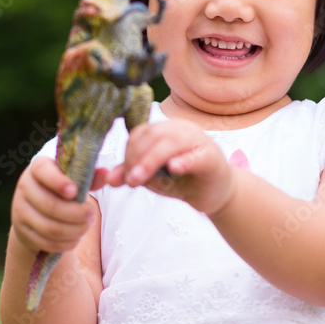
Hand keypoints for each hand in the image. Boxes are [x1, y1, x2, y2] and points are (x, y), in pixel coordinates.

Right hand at [11, 156, 106, 253]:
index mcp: (37, 167)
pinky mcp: (22, 232)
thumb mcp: (76, 178)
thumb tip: (105, 174)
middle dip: (75, 213)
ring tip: (87, 226)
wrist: (38, 210)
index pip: (42, 171)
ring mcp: (20, 211)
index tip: (75, 192)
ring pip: (49, 227)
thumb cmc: (63, 189)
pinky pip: (46, 242)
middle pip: (49, 205)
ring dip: (73, 230)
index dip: (58, 182)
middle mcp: (24, 187)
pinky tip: (76, 238)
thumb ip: (91, 176)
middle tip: (92, 215)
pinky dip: (65, 243)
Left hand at [106, 119, 234, 215]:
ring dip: (151, 160)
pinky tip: (174, 168)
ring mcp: (199, 141)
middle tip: (131, 180)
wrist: (214, 194)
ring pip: (171, 142)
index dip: (128, 152)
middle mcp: (183, 129)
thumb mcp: (154, 178)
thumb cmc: (183, 182)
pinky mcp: (212, 158)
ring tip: (138, 180)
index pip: (141, 132)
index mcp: (167, 130)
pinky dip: (184, 161)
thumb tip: (109, 178)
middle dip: (136, 157)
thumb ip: (134, 174)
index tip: (124, 175)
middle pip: (153, 134)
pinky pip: (196, 156)